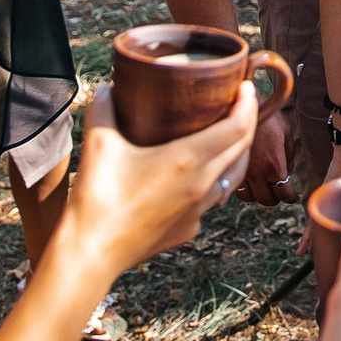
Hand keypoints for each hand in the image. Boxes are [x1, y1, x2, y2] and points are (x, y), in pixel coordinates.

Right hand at [59, 85, 255, 277]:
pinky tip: (199, 175)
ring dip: (238, 153)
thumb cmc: (96, 198)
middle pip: (243, 148)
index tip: (246, 87)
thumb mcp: (98, 144)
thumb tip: (105, 87)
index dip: (249, 104)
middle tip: (241, 103)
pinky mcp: (188, 229)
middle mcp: (203, 185)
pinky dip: (215, 181)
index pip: (238, 127)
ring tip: (229, 135)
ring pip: (234, 176)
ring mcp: (199, 211)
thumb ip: (104, 109)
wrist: (91, 254)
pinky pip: (212, 200)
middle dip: (248, 122)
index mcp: (188, 160)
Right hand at [234, 109, 293, 204]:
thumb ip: (289, 153)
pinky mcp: (228, 166)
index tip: (293, 197)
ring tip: (262, 188)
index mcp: (274, 164)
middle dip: (275, 199)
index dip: (291, 198)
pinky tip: (247, 181)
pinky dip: (242, 188)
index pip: (283, 192)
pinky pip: (235, 187)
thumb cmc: (267, 115)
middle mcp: (257, 172)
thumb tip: (289, 170)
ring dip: (257, 196)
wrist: (241, 105)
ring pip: (248, 197)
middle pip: (266, 199)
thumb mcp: (286, 131)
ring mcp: (240, 170)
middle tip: (278, 194)